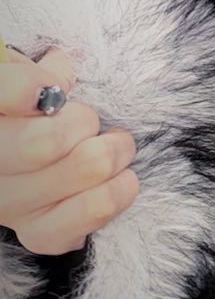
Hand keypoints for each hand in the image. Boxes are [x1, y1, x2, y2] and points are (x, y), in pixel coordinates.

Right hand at [0, 45, 138, 253]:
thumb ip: (39, 71)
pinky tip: (119, 180)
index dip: (29, 87)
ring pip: (87, 169)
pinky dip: (117, 192)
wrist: (30, 164)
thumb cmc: (32, 113)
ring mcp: (9, 204)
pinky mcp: (37, 233)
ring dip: (115, 151)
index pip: (5, 93)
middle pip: (49, 140)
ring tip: (115, 146)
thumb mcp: (28, 80)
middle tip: (93, 121)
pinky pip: (92, 213)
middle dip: (85, 121)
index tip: (53, 90)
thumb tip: (62, 66)